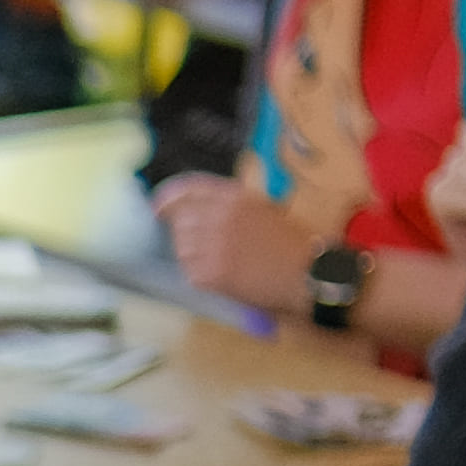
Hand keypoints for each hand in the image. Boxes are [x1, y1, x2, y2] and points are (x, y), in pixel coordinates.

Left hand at [153, 171, 318, 316]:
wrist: (307, 273)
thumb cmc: (290, 241)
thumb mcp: (262, 208)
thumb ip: (229, 203)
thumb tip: (191, 207)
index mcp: (234, 196)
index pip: (186, 190)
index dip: (168, 198)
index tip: (158, 207)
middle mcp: (219, 216)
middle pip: (180, 219)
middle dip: (184, 231)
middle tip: (202, 245)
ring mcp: (213, 246)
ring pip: (181, 247)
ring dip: (191, 254)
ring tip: (217, 260)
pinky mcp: (211, 273)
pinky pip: (190, 271)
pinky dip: (200, 274)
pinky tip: (221, 275)